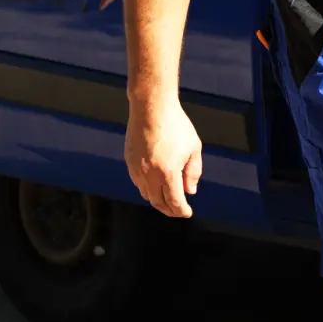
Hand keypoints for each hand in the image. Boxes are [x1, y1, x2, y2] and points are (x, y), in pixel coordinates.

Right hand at [125, 99, 202, 218]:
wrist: (151, 108)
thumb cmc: (176, 126)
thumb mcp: (193, 148)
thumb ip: (193, 172)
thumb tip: (190, 191)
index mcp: (168, 172)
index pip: (174, 201)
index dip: (181, 211)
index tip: (187, 213)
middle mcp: (149, 174)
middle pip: (158, 202)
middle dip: (169, 210)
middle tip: (179, 211)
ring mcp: (136, 168)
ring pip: (146, 194)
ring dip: (158, 201)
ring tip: (168, 201)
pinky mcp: (129, 161)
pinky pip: (138, 183)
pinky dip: (148, 189)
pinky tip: (156, 187)